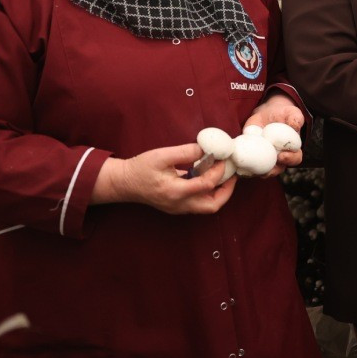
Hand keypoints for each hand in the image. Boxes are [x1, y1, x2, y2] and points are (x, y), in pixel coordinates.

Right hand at [92, 143, 236, 214]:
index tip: (224, 158)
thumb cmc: (140, 168)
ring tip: (224, 176)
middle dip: (227, 191)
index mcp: (175, 192)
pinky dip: (208, 193)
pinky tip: (209, 178)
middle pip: (212, 206)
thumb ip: (185, 152)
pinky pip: (199, 204)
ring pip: (207, 207)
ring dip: (219, 193)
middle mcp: (179, 204)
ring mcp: (178, 208)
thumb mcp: (162, 155)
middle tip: (233, 175)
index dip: (219, 171)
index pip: (206, 185)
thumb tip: (206, 149)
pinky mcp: (177, 207)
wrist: (123, 183)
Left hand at [245, 93, 305, 177]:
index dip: (290, 159)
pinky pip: (247, 164)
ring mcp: (265, 159)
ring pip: (261, 171)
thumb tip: (295, 126)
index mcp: (292, 149)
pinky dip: (242, 165)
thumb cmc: (283, 114)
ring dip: (255, 172)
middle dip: (272, 171)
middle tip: (265, 169)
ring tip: (248, 170)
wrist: (267, 114)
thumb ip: (295, 119)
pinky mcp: (252, 157)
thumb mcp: (291, 113)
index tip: (282, 156)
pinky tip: (236, 162)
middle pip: (277, 169)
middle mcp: (279, 158)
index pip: (295, 158)